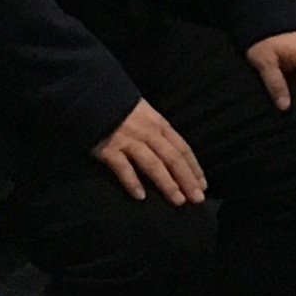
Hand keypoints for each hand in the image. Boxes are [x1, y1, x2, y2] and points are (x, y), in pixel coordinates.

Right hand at [94, 95, 208, 204]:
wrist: (92, 95)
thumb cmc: (121, 108)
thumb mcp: (146, 114)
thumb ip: (159, 133)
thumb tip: (175, 158)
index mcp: (159, 124)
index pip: (182, 147)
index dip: (194, 167)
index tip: (203, 185)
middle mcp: (148, 133)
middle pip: (172, 158)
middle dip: (186, 179)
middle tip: (197, 199)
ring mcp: (128, 141)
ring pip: (153, 164)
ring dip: (167, 183)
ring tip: (178, 201)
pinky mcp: (109, 148)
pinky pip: (123, 168)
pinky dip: (133, 182)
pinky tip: (140, 196)